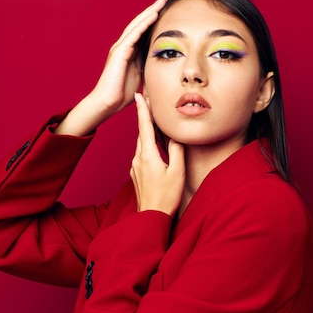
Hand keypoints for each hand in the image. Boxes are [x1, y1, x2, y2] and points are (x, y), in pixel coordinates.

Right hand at [92, 0, 168, 114]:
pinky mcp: (120, 53)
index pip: (143, 31)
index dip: (153, 20)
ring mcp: (120, 48)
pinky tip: (154, 15)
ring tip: (162, 1)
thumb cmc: (121, 95)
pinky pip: (134, 34)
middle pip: (139, 23)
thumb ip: (146, 68)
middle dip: (152, 9)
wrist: (107, 103)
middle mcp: (123, 47)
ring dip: (150, 12)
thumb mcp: (139, 77)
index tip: (166, 10)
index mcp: (129, 53)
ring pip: (137, 25)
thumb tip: (159, 67)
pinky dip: (144, 24)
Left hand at [131, 93, 184, 216]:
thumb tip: (176, 135)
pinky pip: (141, 156)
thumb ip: (176, 151)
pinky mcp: (135, 175)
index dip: (142, 109)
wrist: (150, 217)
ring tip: (155, 125)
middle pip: (142, 134)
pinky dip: (148, 148)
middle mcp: (138, 159)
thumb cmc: (166, 197)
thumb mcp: (177, 172)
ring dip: (148, 134)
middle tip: (150, 104)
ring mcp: (135, 167)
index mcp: (148, 155)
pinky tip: (155, 151)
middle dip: (146, 119)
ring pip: (142, 145)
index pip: (144, 126)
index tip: (139, 95)